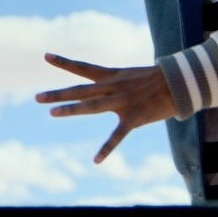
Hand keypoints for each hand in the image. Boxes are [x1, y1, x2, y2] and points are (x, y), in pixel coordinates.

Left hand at [35, 53, 177, 163]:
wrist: (180, 81)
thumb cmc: (156, 79)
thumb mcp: (130, 76)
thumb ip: (114, 83)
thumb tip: (103, 88)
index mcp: (112, 76)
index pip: (83, 67)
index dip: (64, 62)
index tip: (45, 56)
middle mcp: (113, 87)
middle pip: (80, 90)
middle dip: (58, 94)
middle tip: (37, 97)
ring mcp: (122, 101)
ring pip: (92, 106)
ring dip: (72, 109)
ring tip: (53, 113)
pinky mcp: (134, 117)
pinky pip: (117, 135)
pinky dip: (107, 148)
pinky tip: (96, 160)